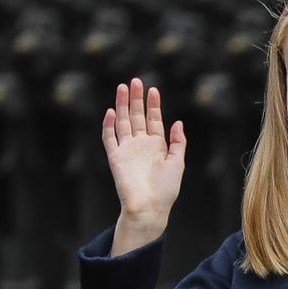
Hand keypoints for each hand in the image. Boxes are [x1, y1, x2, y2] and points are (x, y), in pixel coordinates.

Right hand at [103, 77, 185, 255]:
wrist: (150, 207)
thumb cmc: (166, 189)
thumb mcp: (178, 162)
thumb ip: (178, 142)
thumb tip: (178, 122)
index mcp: (157, 146)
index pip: (153, 120)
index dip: (153, 105)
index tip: (153, 89)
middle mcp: (141, 145)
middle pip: (137, 116)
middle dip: (136, 99)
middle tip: (135, 81)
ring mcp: (127, 150)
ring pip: (123, 122)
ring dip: (122, 105)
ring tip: (122, 88)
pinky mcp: (115, 158)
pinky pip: (109, 138)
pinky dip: (109, 125)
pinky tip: (112, 112)